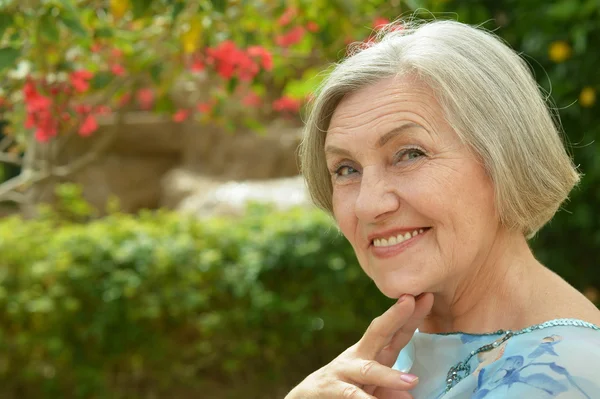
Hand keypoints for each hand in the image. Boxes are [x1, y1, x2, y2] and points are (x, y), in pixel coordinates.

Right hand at [285, 293, 433, 398]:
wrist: (307, 398)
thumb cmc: (346, 389)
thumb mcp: (372, 386)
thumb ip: (391, 388)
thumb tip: (409, 395)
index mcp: (372, 353)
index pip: (394, 332)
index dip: (411, 316)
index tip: (427, 296)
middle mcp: (358, 357)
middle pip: (378, 333)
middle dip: (394, 316)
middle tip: (411, 301)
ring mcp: (344, 371)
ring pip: (368, 371)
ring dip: (389, 376)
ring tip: (412, 381)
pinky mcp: (331, 389)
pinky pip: (350, 395)